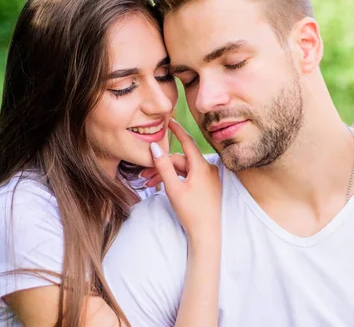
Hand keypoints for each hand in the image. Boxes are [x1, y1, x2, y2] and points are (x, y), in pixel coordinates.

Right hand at [149, 119, 221, 239]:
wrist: (206, 234)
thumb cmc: (191, 212)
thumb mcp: (173, 188)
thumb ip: (163, 166)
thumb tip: (155, 148)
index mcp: (202, 167)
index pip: (187, 142)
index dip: (177, 130)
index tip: (169, 120)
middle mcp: (208, 169)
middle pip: (181, 160)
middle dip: (162, 165)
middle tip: (144, 175)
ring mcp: (209, 178)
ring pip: (184, 169)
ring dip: (167, 174)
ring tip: (150, 183)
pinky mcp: (208, 186)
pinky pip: (190, 177)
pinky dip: (177, 179)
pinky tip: (164, 186)